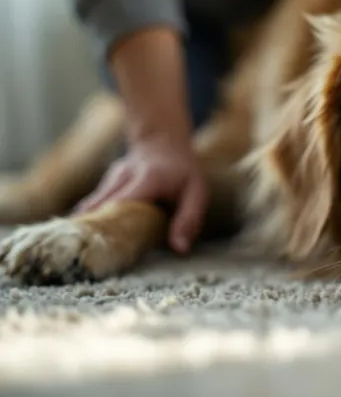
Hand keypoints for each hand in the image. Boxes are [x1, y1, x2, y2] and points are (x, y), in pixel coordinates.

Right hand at [76, 136, 207, 253]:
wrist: (163, 141)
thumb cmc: (183, 171)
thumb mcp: (197, 192)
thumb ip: (189, 219)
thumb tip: (180, 249)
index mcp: (148, 179)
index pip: (123, 205)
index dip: (112, 228)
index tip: (106, 250)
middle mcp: (123, 176)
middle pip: (99, 208)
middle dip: (94, 233)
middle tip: (91, 257)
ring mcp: (110, 178)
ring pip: (91, 207)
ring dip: (89, 228)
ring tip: (85, 251)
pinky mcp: (104, 184)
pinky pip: (92, 206)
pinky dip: (90, 221)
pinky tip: (88, 238)